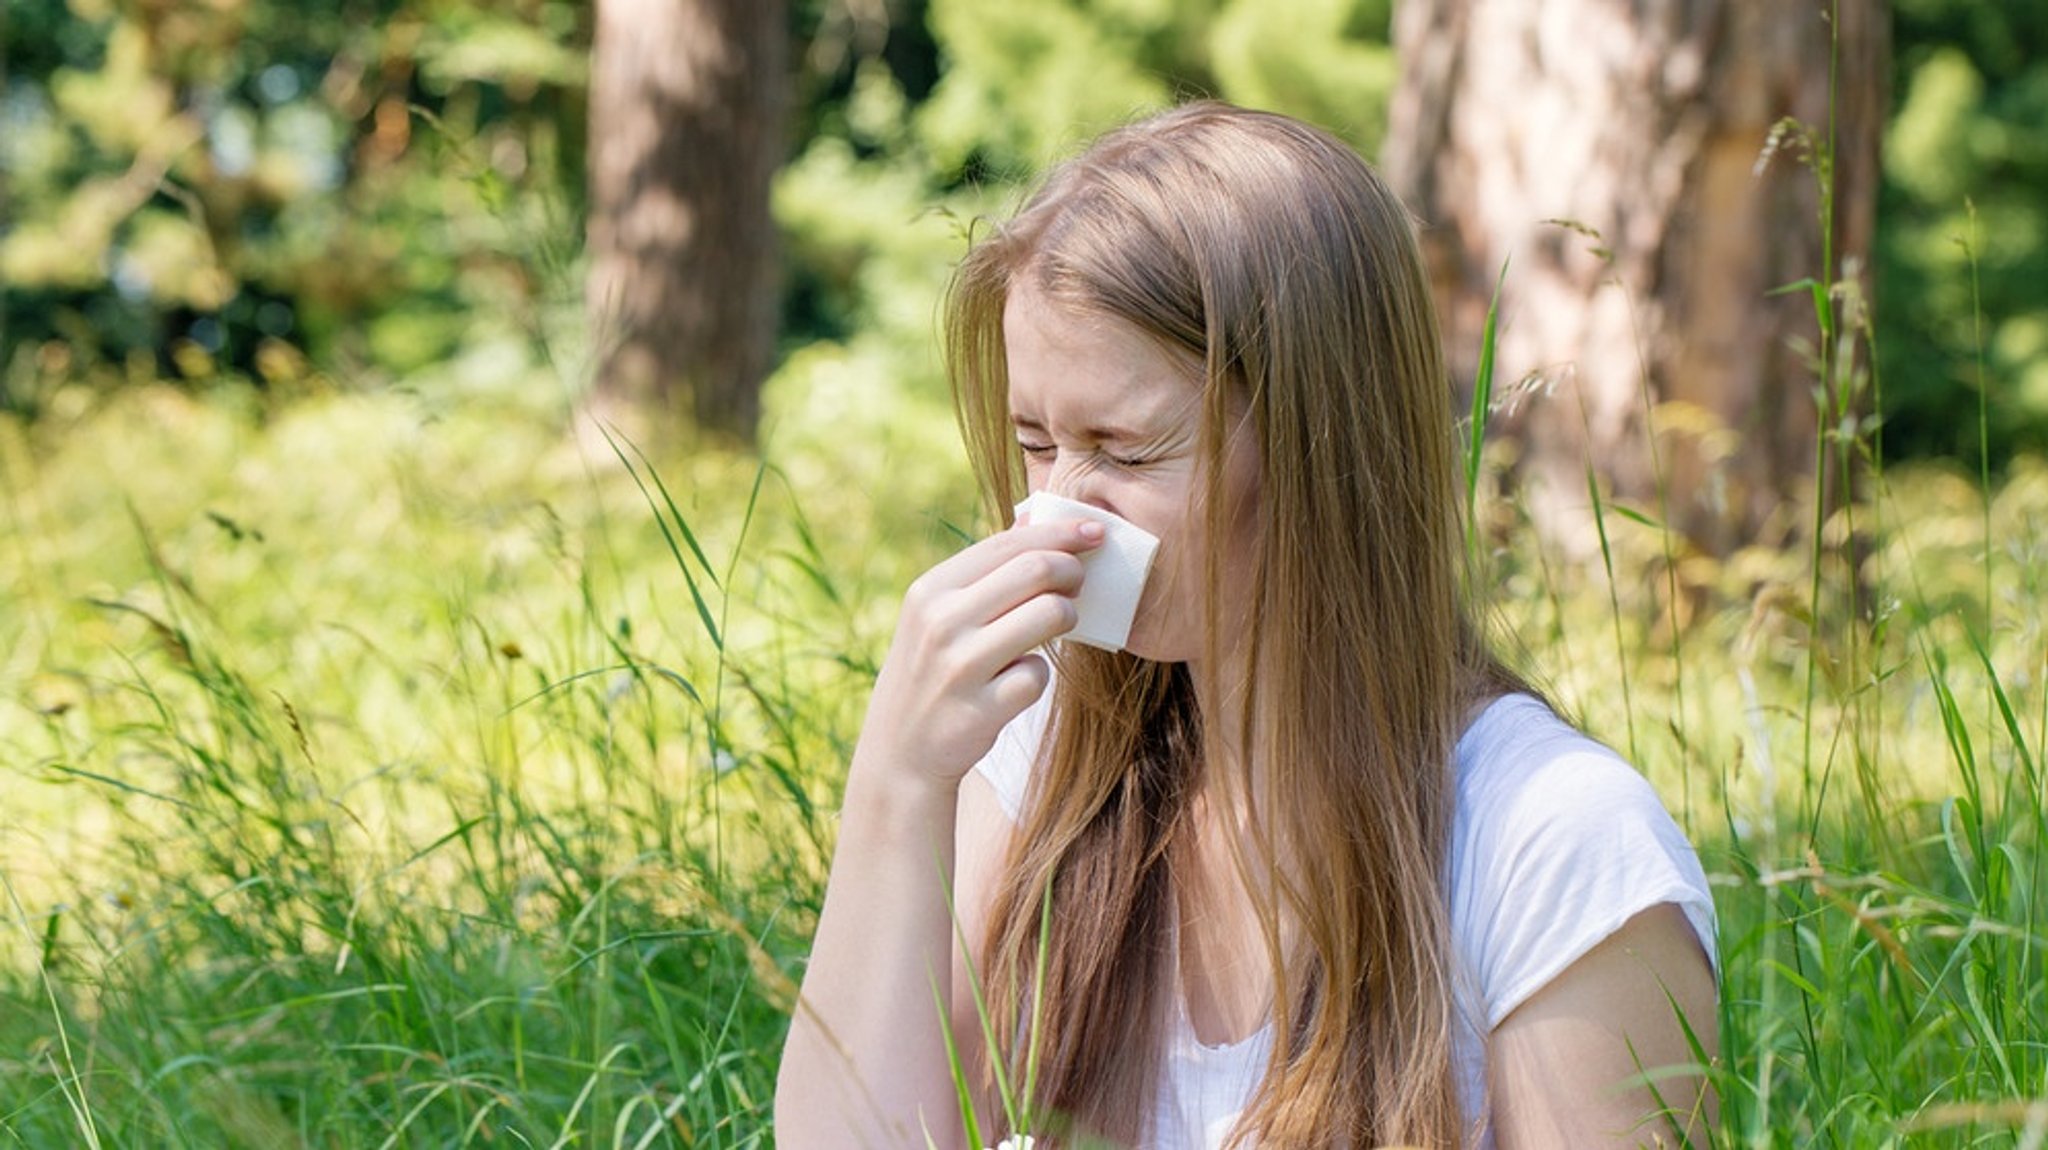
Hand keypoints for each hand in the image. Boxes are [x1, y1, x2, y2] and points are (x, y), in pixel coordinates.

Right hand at [853, 518, 1102, 790]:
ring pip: (1049, 615)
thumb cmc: (934, 669)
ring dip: (1067, 618)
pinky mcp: (980, 709)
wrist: (901, 749)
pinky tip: (1018, 681)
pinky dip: (1038, 674)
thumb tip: (1036, 515)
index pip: (1009, 544)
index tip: (1095, 532)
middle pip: (1036, 571)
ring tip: (1058, 625)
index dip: (1060, 533)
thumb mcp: (938, 613)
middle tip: (1081, 581)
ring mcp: (960, 666)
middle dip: (1073, 571)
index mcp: (931, 589)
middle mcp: (941, 622)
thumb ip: (985, 569)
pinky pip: (1039, 674)